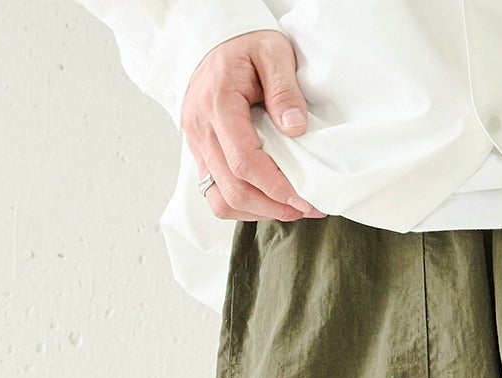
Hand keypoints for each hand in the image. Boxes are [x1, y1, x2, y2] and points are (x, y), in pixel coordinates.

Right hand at [183, 32, 322, 223]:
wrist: (216, 41)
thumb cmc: (245, 46)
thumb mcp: (273, 52)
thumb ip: (285, 88)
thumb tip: (295, 128)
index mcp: (217, 104)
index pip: (244, 162)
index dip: (275, 188)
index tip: (303, 199)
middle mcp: (200, 129)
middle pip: (232, 189)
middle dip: (272, 207)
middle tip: (304, 209)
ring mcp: (197, 144)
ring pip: (221, 199)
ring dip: (257, 212)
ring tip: (288, 209)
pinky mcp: (200, 153)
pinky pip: (216, 193)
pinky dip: (243, 205)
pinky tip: (267, 200)